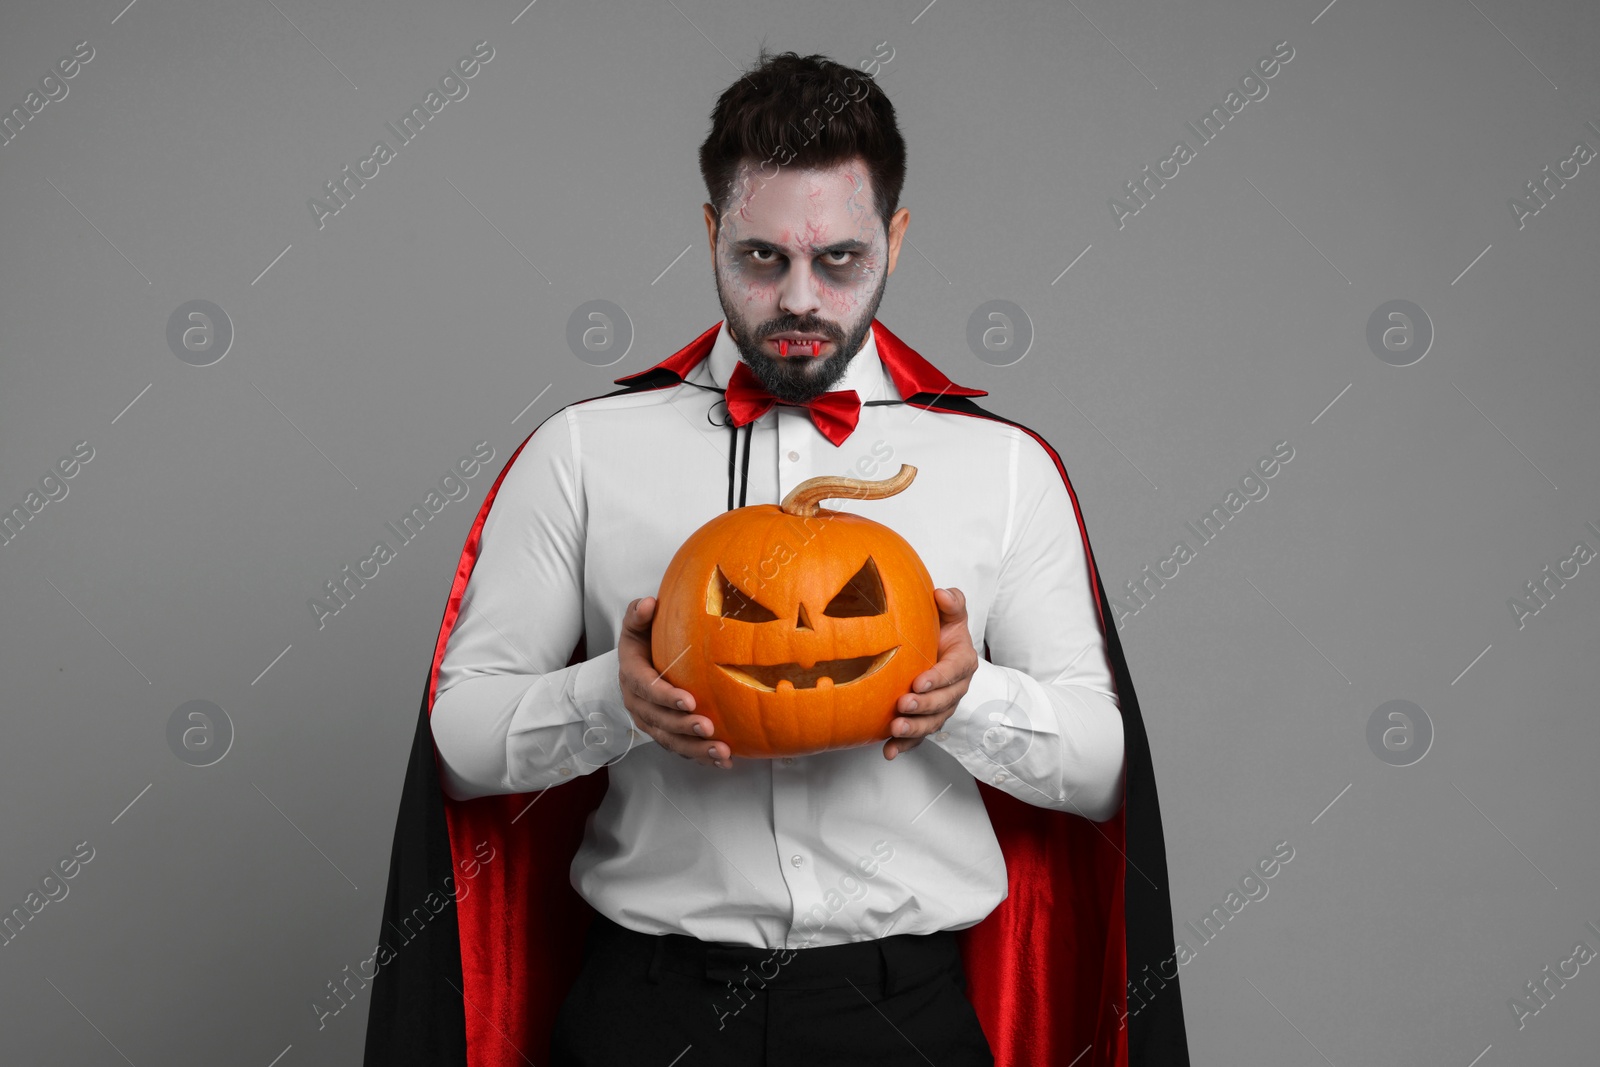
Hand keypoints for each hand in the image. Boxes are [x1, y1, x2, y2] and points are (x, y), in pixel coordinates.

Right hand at [618, 596, 730, 768]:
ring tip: (722, 752)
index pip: (647, 688)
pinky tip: (724, 761)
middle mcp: (639, 704)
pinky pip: (681, 749)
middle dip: (684, 726)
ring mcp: (650, 721)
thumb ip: (638, 615)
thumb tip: (649, 603)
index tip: (688, 700)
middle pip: (659, 720)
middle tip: (708, 727)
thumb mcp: (636, 626)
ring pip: (671, 740)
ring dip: (696, 749)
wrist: (636, 665)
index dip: (665, 696)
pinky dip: (701, 757)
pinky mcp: (664, 733)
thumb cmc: (642, 642)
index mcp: (632, 676)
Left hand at [884, 587, 978, 759]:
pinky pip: (919, 736)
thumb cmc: (941, 628)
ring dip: (915, 729)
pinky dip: (905, 745)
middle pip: (944, 702)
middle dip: (925, 706)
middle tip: (903, 705)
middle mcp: (956, 688)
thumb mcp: (950, 613)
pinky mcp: (927, 720)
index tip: (918, 682)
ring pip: (933, 723)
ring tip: (895, 728)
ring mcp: (942, 707)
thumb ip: (952, 602)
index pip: (953, 672)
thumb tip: (941, 594)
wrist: (934, 647)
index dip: (938, 678)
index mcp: (962, 662)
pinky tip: (889, 752)